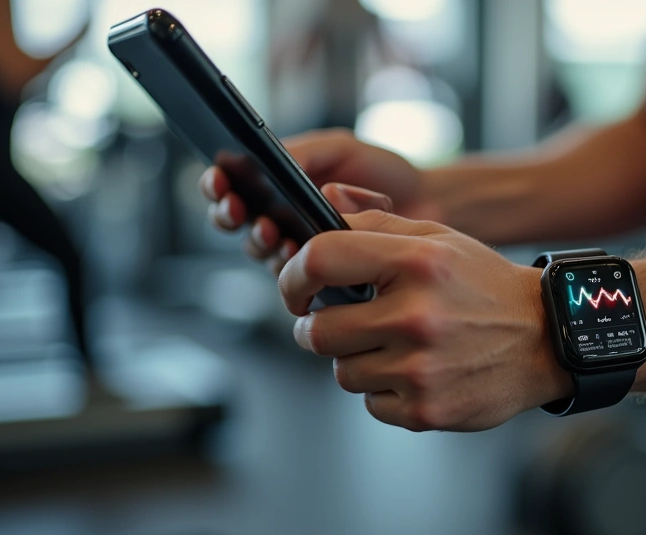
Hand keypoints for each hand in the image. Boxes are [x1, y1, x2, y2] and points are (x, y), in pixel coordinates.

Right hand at [200, 128, 439, 271]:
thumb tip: (268, 161)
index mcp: (279, 181)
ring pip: (262, 250)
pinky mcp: (322, 273)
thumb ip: (303, 153)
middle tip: (240, 209)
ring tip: (273, 229)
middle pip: (237, 222)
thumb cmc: (383, 171)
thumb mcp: (340, 149)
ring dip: (261, 240)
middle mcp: (282, 215)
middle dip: (231, 215)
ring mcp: (300, 246)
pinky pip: (295, 274)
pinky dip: (292, 263)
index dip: (218, 184)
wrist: (428, 203)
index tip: (220, 181)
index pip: (233, 183)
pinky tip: (298, 251)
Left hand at [278, 209, 572, 431]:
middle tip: (339, 322)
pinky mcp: (426, 410)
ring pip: (342, 372)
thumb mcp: (439, 239)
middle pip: (319, 330)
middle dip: (319, 327)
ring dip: (357, 361)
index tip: (295, 288)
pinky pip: (371, 404)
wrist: (547, 339)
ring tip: (394, 346)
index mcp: (416, 263)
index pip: (320, 260)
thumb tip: (324, 208)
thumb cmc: (486, 286)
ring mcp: (421, 368)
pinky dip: (385, 392)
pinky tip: (416, 372)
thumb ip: (377, 223)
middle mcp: (416, 316)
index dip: (293, 276)